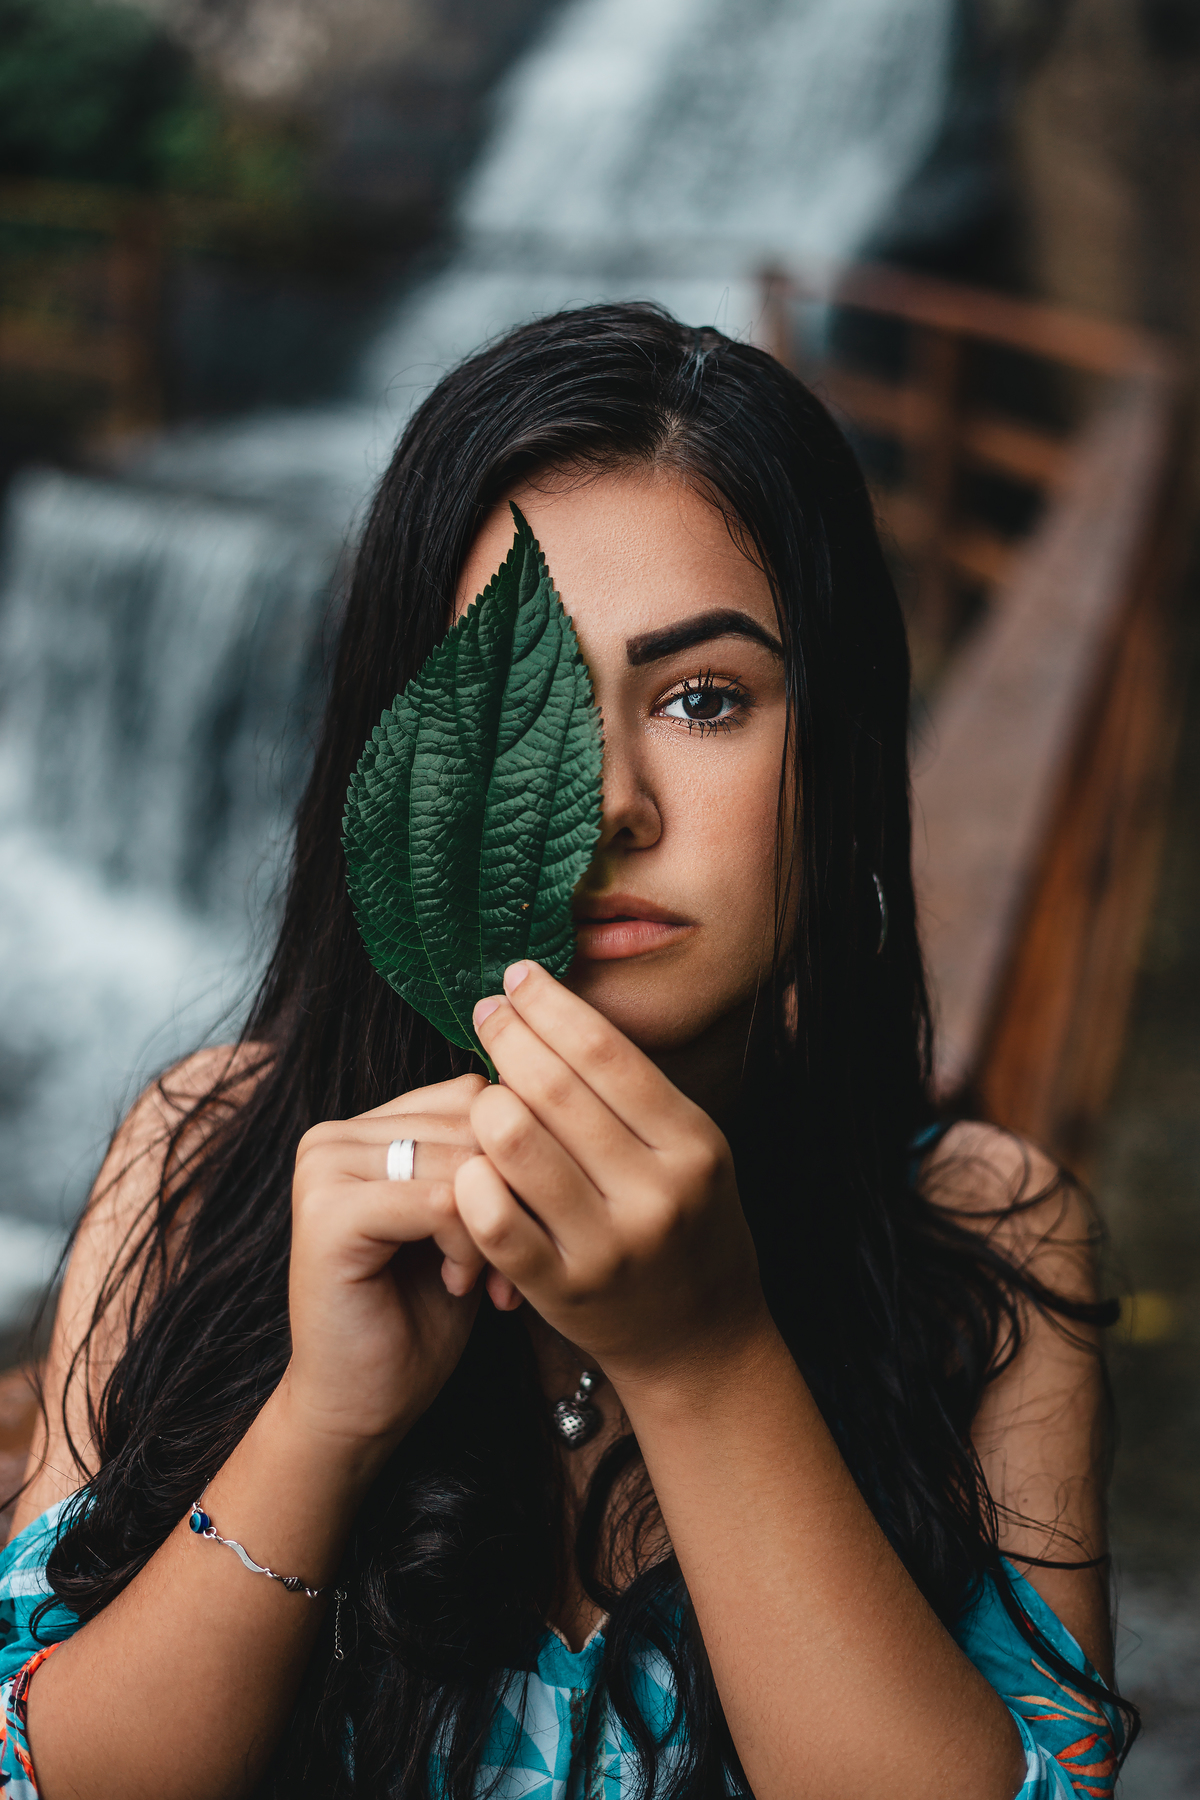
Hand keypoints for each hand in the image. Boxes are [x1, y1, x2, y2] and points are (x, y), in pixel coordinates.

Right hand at [285, 1073, 492, 1451]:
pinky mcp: (329, 1214)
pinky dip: (469, 1246)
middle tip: (507, 1265)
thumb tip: (548, 1109)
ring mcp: (324, 1170)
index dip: (514, 1159)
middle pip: (473, 1122)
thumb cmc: (423, 1312)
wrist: (364, 1402)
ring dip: (493, 1226)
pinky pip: (441, 1201)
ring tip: (481, 1277)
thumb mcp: (466, 1218)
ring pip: (464, 1160)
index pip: (474, 1095)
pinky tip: (459, 1284)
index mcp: (364, 1126)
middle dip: (508, 1194)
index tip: (522, 1227)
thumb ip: (485, 1158)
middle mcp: (333, 1136)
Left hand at [454, 963, 768, 1390]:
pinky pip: (494, 1220)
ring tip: (482, 1091)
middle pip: (556, 1090)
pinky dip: (469, 1180)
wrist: (700, 1340)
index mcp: (693, 1145)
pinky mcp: (562, 1292)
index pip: (607, 1053)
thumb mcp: (689, 1149)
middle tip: (485, 1011)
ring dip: (485, 1104)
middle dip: (508, 1038)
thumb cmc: (686, 1226)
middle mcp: (656, 1194)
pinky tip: (468, 1161)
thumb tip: (552, 1009)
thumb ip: (632, 1091)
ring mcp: (607, 1247)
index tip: (517, 978)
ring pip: (515, 1145)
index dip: (551, 1007)